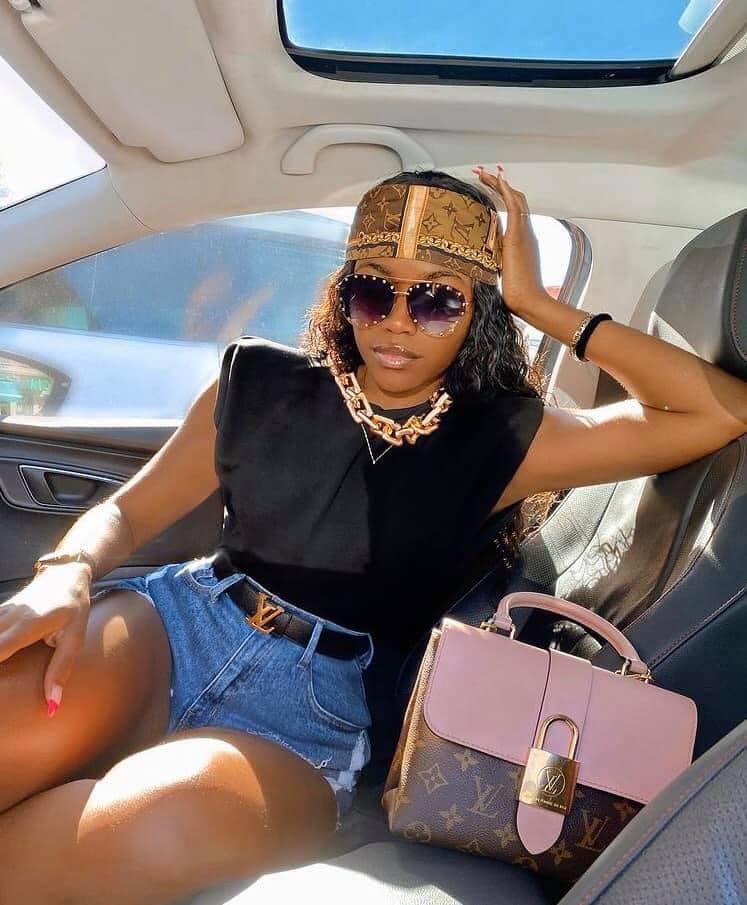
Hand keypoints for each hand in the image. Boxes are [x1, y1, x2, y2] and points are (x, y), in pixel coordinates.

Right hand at [0, 563, 92, 714]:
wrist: (65, 575)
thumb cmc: (73, 608)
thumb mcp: (75, 639)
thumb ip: (61, 671)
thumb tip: (52, 706)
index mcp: (27, 625)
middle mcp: (8, 617)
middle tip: (1, 693)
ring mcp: (0, 613)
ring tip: (2, 677)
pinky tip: (1, 658)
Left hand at [471, 164, 550, 317]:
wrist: (530, 301)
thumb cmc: (518, 295)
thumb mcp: (504, 275)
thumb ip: (497, 264)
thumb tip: (483, 266)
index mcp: (523, 242)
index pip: (515, 213)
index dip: (503, 200)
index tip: (489, 191)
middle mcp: (526, 233)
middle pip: (517, 201)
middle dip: (500, 186)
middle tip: (484, 176)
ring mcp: (523, 234)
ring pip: (515, 200)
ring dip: (499, 184)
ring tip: (484, 174)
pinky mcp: (518, 237)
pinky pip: (514, 207)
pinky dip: (506, 192)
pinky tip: (498, 180)